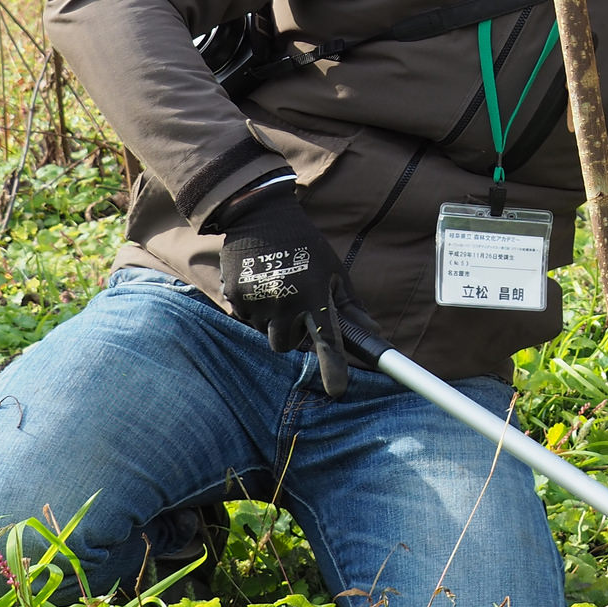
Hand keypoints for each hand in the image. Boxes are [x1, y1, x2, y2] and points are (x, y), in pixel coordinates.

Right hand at [215, 177, 352, 397]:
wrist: (260, 217)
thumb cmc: (305, 245)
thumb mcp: (333, 270)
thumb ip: (351, 305)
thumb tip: (372, 331)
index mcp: (314, 294)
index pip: (326, 338)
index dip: (332, 366)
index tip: (337, 390)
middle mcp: (285, 301)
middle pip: (287, 345)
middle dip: (292, 334)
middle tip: (295, 308)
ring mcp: (257, 301)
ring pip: (266, 334)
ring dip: (274, 323)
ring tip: (278, 291)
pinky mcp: (234, 297)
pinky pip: (247, 320)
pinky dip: (254, 310)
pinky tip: (260, 286)